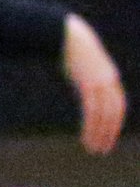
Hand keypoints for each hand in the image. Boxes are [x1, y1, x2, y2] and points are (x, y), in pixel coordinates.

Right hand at [63, 14, 125, 155]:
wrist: (68, 36)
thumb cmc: (72, 51)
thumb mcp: (85, 68)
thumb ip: (88, 81)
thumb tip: (85, 93)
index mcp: (110, 79)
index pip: (118, 108)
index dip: (114, 125)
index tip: (107, 139)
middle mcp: (109, 82)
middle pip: (114, 114)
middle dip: (109, 133)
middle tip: (102, 150)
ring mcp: (100, 83)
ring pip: (104, 115)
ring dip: (99, 134)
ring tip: (93, 148)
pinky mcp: (89, 84)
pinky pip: (92, 110)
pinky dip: (91, 126)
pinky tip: (86, 137)